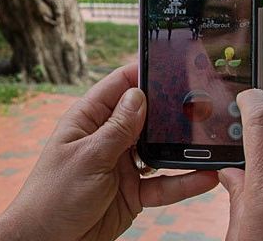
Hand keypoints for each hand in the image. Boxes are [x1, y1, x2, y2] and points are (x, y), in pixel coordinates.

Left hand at [0, 64, 217, 240]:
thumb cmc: (53, 197)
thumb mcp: (88, 158)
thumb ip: (117, 128)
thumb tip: (140, 95)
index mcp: (90, 120)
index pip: (119, 86)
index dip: (142, 72)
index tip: (171, 64)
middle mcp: (110, 138)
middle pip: (146, 115)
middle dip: (171, 109)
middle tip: (201, 101)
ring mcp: (125, 164)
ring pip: (160, 149)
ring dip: (182, 147)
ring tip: (208, 140)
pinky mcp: (137, 191)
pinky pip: (166, 183)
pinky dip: (185, 182)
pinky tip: (206, 177)